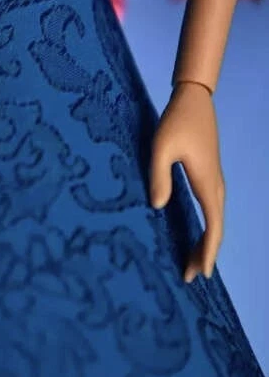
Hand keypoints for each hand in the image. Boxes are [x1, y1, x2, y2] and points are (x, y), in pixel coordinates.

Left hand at [149, 80, 224, 281]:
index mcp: (207, 183)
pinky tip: (194, 233)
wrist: (193, 99)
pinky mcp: (208, 176)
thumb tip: (158, 207)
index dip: (208, 251)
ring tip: (192, 262)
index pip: (214, 226)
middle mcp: (216, 185)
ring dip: (205, 242)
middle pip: (216, 228)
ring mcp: (214, 180)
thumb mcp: (160, 148)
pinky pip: (211, 210)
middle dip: (206, 253)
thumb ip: (158, 176)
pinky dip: (205, 227)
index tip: (202, 273)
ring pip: (215, 219)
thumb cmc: (175, 121)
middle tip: (191, 277)